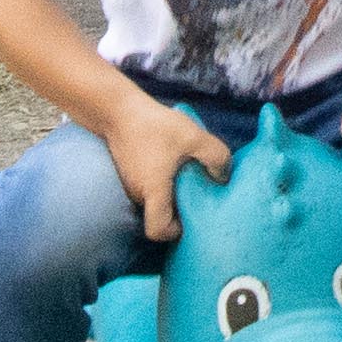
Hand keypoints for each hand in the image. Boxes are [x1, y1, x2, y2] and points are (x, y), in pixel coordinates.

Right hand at [108, 94, 235, 242]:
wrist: (118, 109)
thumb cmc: (155, 124)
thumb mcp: (193, 136)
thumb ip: (215, 156)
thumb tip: (223, 177)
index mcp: (152, 191)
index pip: (158, 230)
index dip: (175, 232)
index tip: (189, 217)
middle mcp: (138, 194)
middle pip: (160, 215)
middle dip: (179, 209)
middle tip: (198, 192)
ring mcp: (131, 185)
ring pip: (155, 200)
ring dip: (171, 193)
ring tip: (187, 173)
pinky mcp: (128, 174)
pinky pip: (148, 187)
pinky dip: (162, 181)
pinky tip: (173, 162)